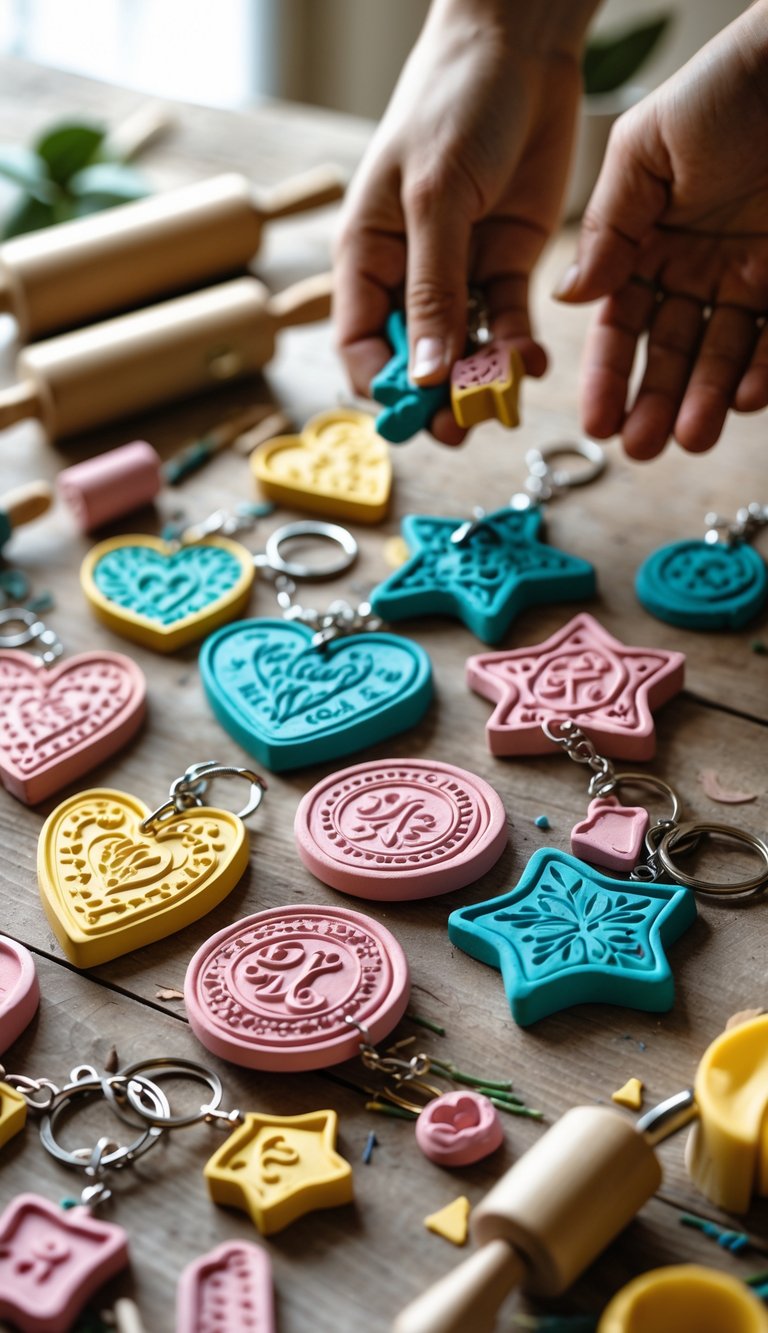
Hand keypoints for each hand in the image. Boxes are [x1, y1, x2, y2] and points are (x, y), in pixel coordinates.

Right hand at [334, 0, 592, 443]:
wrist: (519, 49)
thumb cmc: (452, 106)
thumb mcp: (435, 199)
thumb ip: (432, 288)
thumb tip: (423, 374)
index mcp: (365, 256)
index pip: (360, 346)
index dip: (383, 386)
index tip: (415, 411)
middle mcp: (407, 274)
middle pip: (414, 359)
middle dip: (437, 395)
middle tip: (464, 425)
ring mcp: (458, 272)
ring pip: (464, 349)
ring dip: (482, 379)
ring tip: (505, 397)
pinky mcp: (506, 265)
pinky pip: (508, 324)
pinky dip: (518, 348)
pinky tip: (532, 362)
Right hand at [556, 1, 767, 458]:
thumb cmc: (727, 87)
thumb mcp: (647, 148)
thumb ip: (609, 224)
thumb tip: (568, 295)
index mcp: (647, 238)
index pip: (618, 322)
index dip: (606, 373)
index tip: (597, 421)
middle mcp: (695, 266)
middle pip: (668, 351)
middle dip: (653, 403)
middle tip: (642, 446)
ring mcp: (748, 274)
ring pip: (722, 356)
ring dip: (703, 401)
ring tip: (689, 436)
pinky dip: (761, 374)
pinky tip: (742, 398)